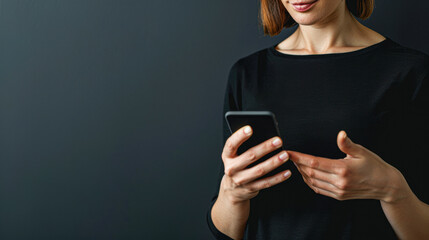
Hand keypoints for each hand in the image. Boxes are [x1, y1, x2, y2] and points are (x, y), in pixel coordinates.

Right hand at [219, 125, 291, 203]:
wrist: (232, 190)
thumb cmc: (236, 167)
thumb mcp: (234, 156)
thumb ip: (243, 147)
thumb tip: (262, 135)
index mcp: (227, 156)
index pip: (231, 144)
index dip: (240, 136)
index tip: (250, 128)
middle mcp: (232, 168)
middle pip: (250, 156)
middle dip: (265, 147)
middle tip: (278, 141)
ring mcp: (241, 180)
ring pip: (260, 170)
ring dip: (274, 162)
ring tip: (285, 155)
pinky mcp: (250, 188)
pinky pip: (266, 183)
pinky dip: (278, 178)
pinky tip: (286, 172)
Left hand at [288, 130, 409, 202]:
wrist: (386, 185)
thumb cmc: (374, 165)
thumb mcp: (362, 152)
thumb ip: (347, 144)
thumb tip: (340, 134)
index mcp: (343, 169)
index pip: (315, 162)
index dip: (299, 157)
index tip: (289, 153)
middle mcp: (339, 182)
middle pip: (311, 173)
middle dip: (298, 164)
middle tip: (289, 156)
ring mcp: (338, 191)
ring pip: (313, 182)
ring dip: (302, 173)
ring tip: (296, 163)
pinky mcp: (339, 196)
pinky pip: (319, 189)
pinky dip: (309, 182)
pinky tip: (306, 175)